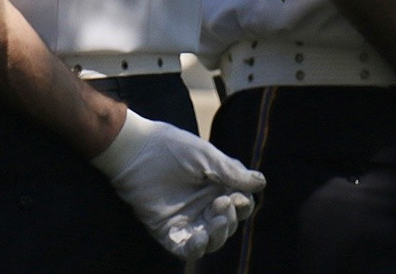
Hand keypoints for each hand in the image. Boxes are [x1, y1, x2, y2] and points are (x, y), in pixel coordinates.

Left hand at [89, 109, 265, 260]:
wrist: (134, 149)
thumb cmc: (170, 146)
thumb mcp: (204, 156)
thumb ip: (231, 172)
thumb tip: (261, 183)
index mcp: (216, 187)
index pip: (239, 205)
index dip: (243, 205)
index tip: (237, 198)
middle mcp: (203, 205)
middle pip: (228, 224)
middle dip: (231, 219)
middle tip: (223, 204)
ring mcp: (186, 219)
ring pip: (211, 239)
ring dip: (218, 235)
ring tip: (217, 220)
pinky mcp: (167, 229)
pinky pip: (185, 248)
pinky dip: (196, 249)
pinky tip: (199, 239)